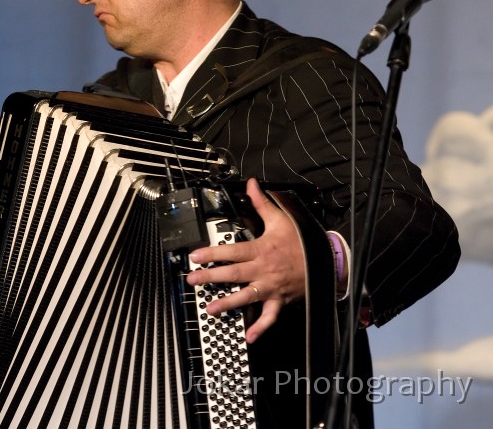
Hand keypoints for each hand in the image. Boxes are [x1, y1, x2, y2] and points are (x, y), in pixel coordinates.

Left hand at [186, 177, 305, 342]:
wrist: (326, 260)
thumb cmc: (301, 240)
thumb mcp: (281, 219)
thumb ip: (262, 203)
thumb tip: (251, 184)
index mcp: (261, 250)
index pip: (232, 251)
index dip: (212, 253)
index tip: (194, 256)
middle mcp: (264, 270)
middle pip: (233, 274)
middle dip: (211, 278)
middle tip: (192, 281)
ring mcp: (271, 287)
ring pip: (247, 297)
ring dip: (228, 304)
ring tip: (210, 309)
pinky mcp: (280, 300)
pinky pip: (270, 316)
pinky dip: (261, 328)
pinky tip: (248, 337)